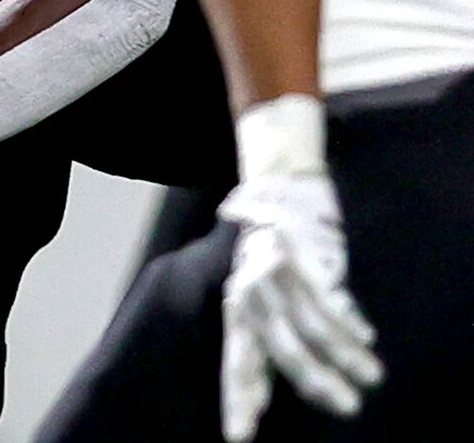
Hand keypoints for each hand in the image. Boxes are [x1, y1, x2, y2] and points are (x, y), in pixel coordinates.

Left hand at [218, 171, 383, 439]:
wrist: (274, 188)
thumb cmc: (263, 255)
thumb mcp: (252, 299)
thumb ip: (257, 340)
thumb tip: (257, 392)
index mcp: (235, 309)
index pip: (237, 362)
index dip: (241, 399)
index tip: (240, 437)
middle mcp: (249, 293)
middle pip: (283, 350)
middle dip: (317, 383)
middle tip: (348, 408)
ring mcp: (274, 272)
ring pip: (314, 326)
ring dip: (347, 356)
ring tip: (370, 377)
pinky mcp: (299, 254)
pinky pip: (328, 297)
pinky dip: (348, 322)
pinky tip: (365, 339)